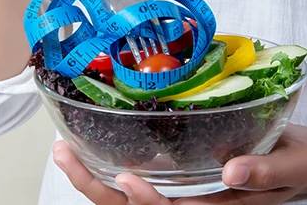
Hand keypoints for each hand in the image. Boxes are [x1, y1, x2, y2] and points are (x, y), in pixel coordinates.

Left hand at [53, 123, 306, 204]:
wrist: (298, 158)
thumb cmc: (298, 163)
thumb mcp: (292, 166)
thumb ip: (266, 173)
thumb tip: (232, 170)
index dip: (145, 204)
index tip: (125, 182)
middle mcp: (194, 204)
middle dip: (96, 188)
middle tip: (65, 155)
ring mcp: (185, 193)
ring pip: (129, 199)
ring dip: (94, 177)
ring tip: (67, 151)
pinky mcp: (182, 178)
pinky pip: (141, 181)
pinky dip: (112, 170)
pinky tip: (96, 151)